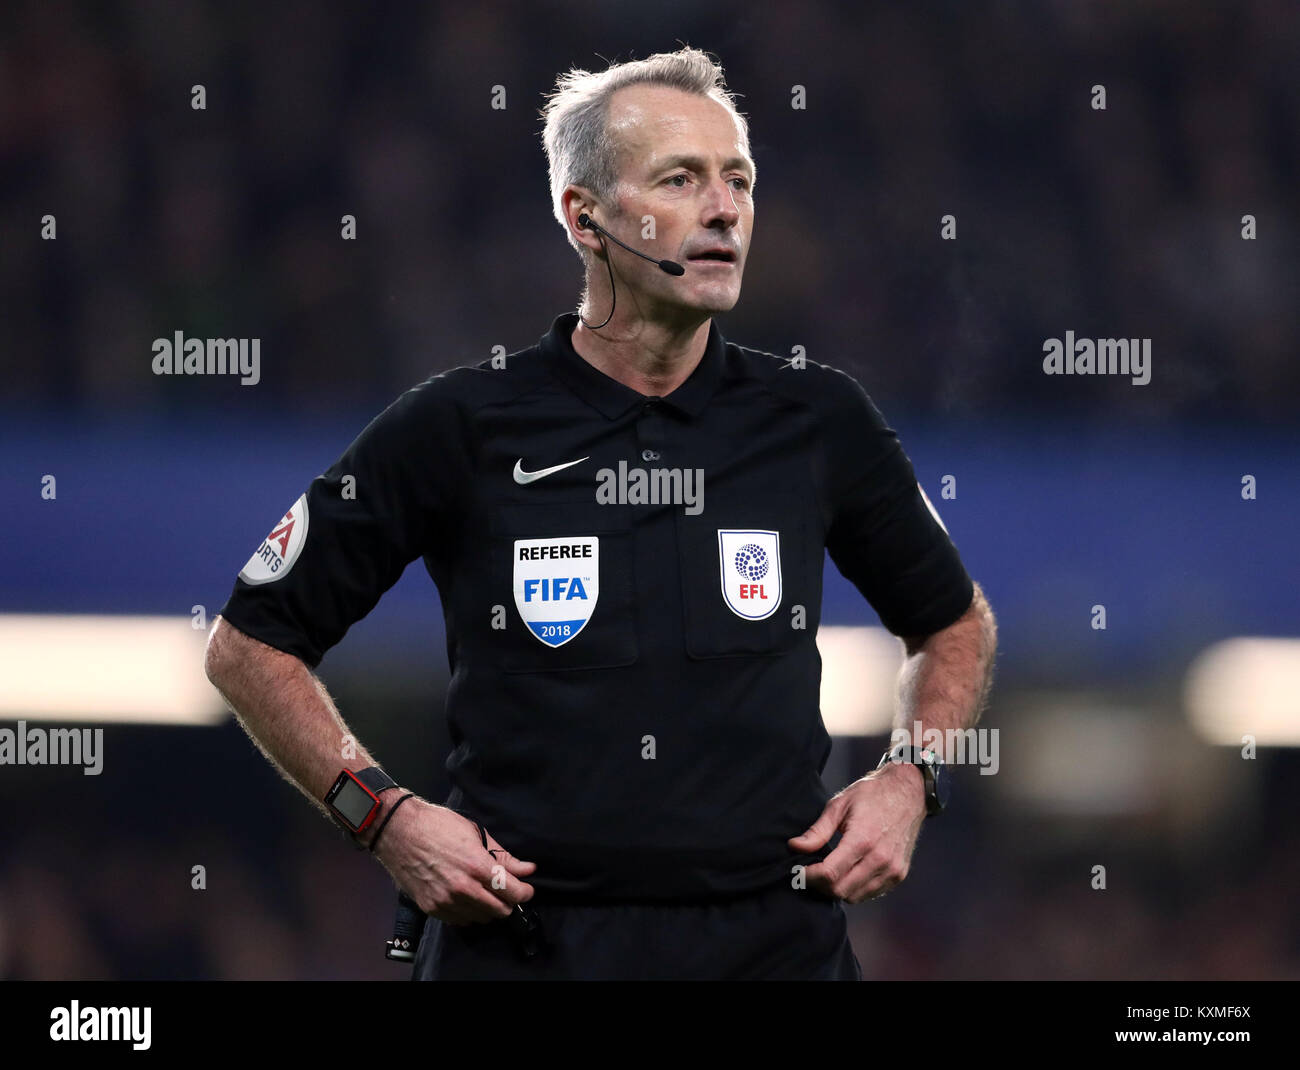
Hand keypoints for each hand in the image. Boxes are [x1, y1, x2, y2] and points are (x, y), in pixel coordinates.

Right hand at [371, 798, 536, 924]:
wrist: (397, 831)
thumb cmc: (436, 825)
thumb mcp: (475, 833)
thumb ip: (503, 856)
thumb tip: (527, 869)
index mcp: (476, 865)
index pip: (512, 892)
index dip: (525, 892)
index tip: (527, 889)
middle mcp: (462, 888)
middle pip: (500, 910)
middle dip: (509, 901)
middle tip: (507, 890)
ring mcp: (445, 901)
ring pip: (481, 918)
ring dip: (489, 908)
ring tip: (485, 891)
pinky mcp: (431, 908)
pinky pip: (460, 920)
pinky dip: (469, 912)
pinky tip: (467, 897)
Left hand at [787, 760, 926, 902]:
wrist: (907, 793)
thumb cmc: (872, 795)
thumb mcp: (839, 805)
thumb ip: (817, 831)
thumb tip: (794, 847)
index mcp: (863, 839)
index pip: (830, 874)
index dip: (809, 876)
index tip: (799, 870)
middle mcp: (880, 859)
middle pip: (840, 890)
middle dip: (820, 885)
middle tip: (810, 872)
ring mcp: (892, 869)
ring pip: (855, 897)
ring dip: (837, 889)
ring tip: (828, 872)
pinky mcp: (899, 875)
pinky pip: (870, 893)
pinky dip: (855, 889)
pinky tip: (848, 872)